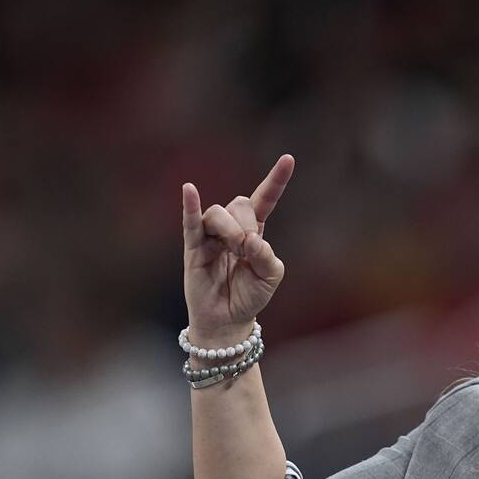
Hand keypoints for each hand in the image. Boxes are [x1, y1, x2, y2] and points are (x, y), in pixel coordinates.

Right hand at [182, 154, 293, 336]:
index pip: (265, 199)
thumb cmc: (250, 296)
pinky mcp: (193, 248)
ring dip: (230, 230)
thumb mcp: (271, 277)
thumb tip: (250, 239)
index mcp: (255, 231)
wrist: (228, 321)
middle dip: (247, 225)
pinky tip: (190, 191)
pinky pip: (191, 223)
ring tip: (234, 251)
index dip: (276, 180)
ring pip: (219, 213)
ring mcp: (211, 236)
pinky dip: (190, 206)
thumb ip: (267, 256)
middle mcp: (232, 228)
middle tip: (247, 251)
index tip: (289, 158)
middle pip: (240, 204)